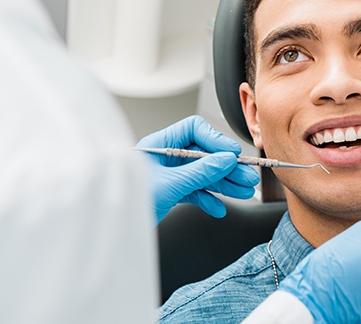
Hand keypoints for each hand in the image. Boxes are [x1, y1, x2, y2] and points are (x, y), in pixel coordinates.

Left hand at [136, 116, 259, 223]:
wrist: (114, 229)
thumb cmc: (128, 203)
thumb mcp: (170, 184)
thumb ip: (200, 172)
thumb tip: (225, 160)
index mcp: (159, 144)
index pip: (194, 130)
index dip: (215, 140)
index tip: (232, 154)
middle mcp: (164, 157)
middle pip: (203, 154)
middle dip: (226, 167)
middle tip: (246, 176)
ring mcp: (168, 175)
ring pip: (202, 174)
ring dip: (223, 183)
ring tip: (242, 191)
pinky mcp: (170, 192)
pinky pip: (194, 191)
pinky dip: (208, 199)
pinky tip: (218, 208)